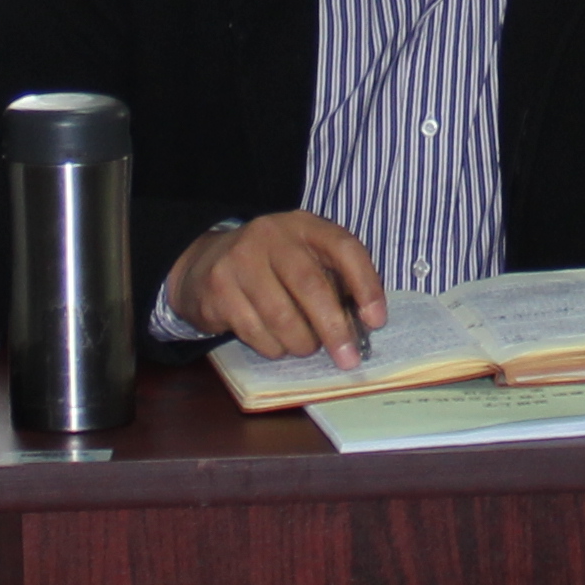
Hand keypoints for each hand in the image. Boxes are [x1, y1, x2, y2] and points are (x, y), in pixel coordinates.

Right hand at [170, 211, 389, 360]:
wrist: (207, 262)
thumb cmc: (273, 268)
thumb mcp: (306, 259)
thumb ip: (337, 283)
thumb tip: (365, 324)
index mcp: (304, 225)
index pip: (344, 248)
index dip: (366, 285)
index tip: (376, 321)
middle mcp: (271, 236)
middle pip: (311, 285)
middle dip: (334, 329)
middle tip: (348, 359)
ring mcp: (240, 260)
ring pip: (281, 316)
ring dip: (301, 343)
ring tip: (305, 346)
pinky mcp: (218, 289)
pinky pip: (255, 332)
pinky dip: (273, 347)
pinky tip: (275, 342)